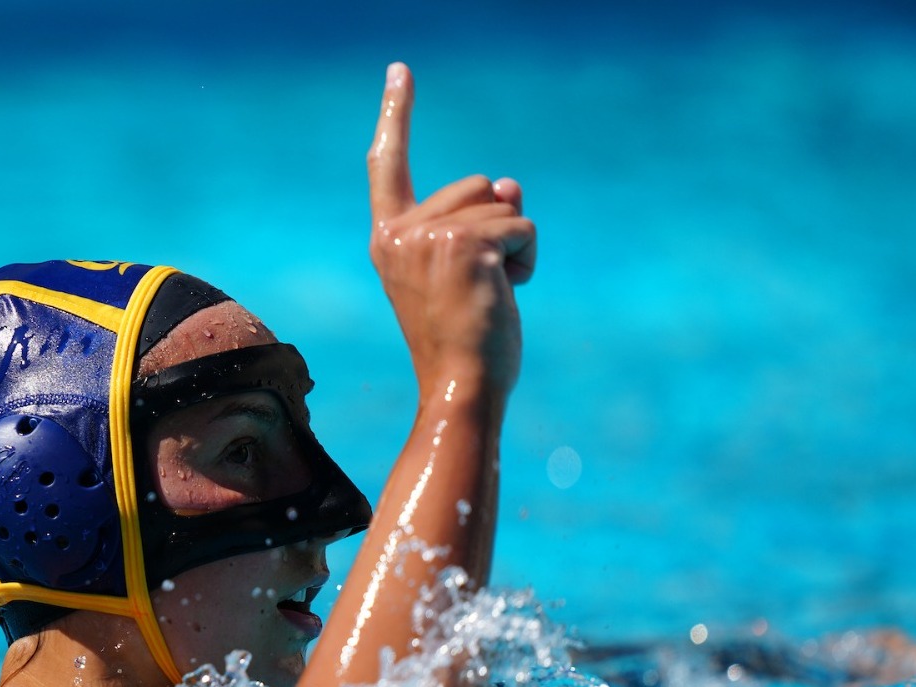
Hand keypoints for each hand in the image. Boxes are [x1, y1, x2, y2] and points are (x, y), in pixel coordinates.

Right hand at [369, 62, 535, 396]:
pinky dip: (528, 259)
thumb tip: (511, 182)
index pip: (388, 165)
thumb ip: (478, 221)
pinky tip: (507, 294)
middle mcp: (400, 233)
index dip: (396, 115)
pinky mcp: (467, 245)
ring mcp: (430, 237)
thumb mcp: (466, 270)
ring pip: (502, 205)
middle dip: (496, 226)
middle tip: (479, 285)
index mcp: (388, 239)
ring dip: (515, 246)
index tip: (401, 70)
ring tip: (492, 294)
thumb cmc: (462, 341)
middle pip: (474, 186)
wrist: (460, 387)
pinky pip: (522, 227)